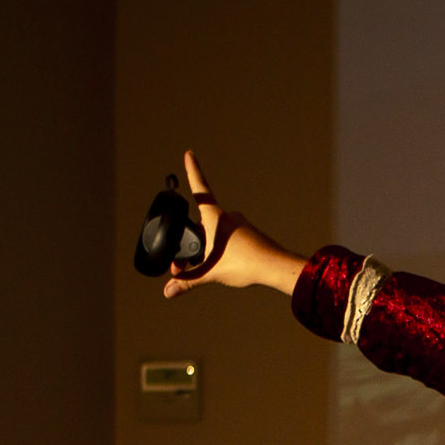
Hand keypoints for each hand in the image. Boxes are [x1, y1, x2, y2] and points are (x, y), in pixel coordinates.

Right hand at [157, 151, 305, 299]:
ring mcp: (240, 224)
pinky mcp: (248, 233)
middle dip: (192, 241)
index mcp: (216, 218)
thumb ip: (187, 282)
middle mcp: (228, 216)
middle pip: (202, 223)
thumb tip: (168, 292)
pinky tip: (227, 263)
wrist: (275, 267)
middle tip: (184, 265)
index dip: (193, 170)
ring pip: (215, 232)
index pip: (200, 189)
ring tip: (210, 266)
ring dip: (207, 248)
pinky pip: (228, 238)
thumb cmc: (245, 264)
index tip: (189, 153)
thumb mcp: (211, 273)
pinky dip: (221, 249)